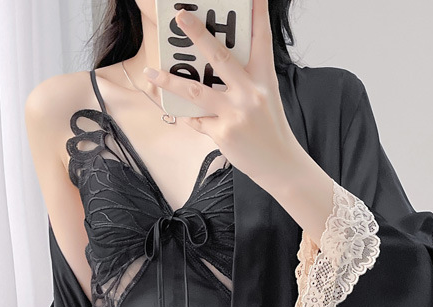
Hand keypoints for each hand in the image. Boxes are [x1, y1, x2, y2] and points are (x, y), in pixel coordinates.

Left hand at [143, 0, 300, 186]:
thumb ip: (244, 81)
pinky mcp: (224, 133)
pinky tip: (181, 114)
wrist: (280, 165)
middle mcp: (250, 93)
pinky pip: (197, 120)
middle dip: (198, 35)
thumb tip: (214, 67)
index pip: (261, 40)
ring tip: (152, 72)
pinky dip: (188, 117)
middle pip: (220, 57)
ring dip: (170, 81)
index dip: (257, 14)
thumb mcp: (266, 98)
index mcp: (264, 79)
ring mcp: (236, 113)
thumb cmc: (271, 130)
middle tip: (180, 17)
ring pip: (196, 91)